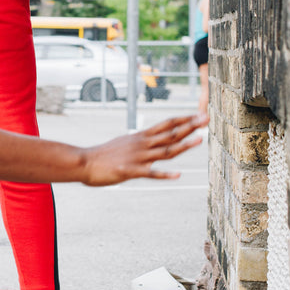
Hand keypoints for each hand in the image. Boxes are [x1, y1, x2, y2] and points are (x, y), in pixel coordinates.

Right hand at [79, 113, 207, 186]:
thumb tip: (149, 138)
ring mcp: (137, 157)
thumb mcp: (123, 143)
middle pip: (170, 134)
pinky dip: (164, 174)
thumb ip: (138, 142)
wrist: (83, 161)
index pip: (166, 125)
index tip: (199, 114)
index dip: (184, 119)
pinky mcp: (130, 171)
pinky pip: (150, 173)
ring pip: (165, 151)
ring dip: (183, 145)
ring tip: (200, 139)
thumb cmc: (103, 154)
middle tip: (206, 118)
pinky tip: (178, 175)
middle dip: (190, 126)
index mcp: (140, 137)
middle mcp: (141, 144)